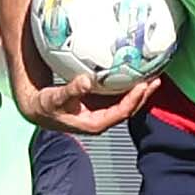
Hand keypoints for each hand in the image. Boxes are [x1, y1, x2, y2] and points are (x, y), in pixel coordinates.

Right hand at [18, 74, 159, 136]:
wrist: (39, 111)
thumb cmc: (47, 107)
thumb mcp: (55, 98)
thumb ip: (71, 90)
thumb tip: (86, 80)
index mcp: (96, 123)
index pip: (122, 112)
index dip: (134, 99)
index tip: (143, 85)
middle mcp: (102, 119)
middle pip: (130, 108)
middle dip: (143, 95)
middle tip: (155, 78)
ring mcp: (102, 112)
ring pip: (126, 102)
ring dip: (139, 90)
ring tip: (151, 74)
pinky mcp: (100, 105)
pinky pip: (118, 95)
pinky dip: (127, 85)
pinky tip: (132, 71)